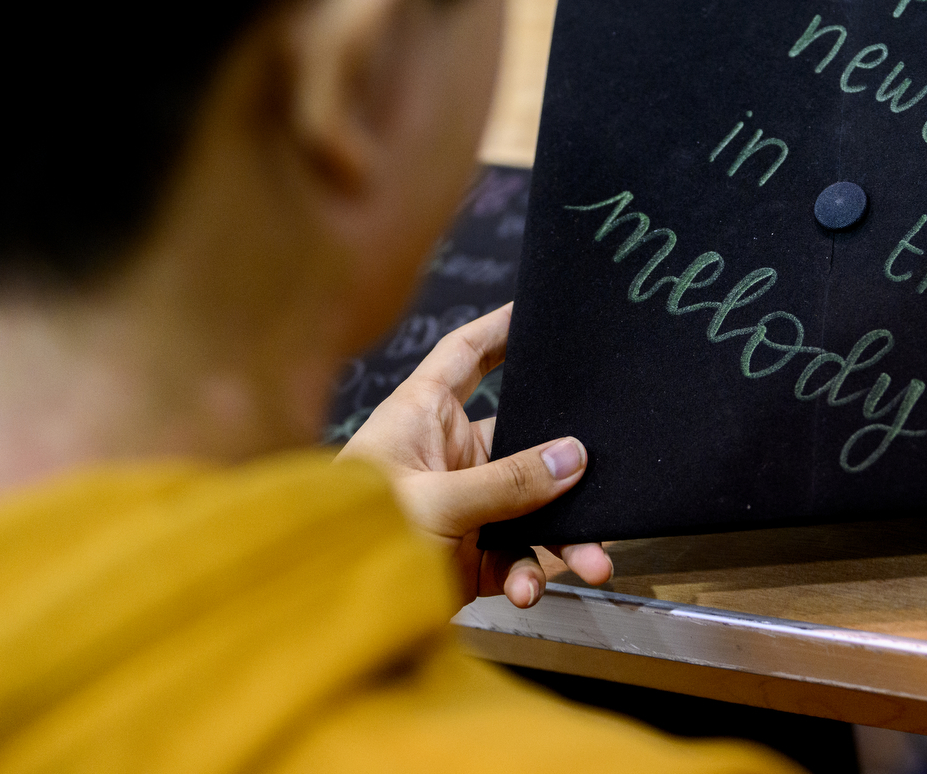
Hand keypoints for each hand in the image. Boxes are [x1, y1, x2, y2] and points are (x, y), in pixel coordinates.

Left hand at [336, 303, 612, 607]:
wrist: (318, 615)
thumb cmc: (349, 539)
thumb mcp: (433, 501)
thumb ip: (506, 481)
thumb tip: (571, 457)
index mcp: (422, 416)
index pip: (466, 355)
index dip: (501, 329)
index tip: (542, 311)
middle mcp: (446, 455)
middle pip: (523, 442)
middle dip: (567, 467)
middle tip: (609, 474)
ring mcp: (460, 507)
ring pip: (531, 509)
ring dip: (564, 536)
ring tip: (592, 562)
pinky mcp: (467, 558)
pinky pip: (516, 557)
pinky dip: (529, 575)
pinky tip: (527, 591)